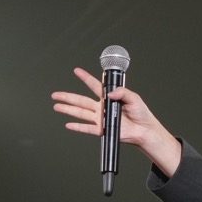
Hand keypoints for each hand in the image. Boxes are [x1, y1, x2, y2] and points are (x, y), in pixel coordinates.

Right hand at [50, 67, 180, 176]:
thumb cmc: (142, 114)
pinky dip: (78, 127)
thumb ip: (122, 92)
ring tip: (56, 107)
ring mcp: (101, 119)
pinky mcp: (103, 129)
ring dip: (68, 110)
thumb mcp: (134, 98)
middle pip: (81, 100)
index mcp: (109, 98)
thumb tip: (110, 93)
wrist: (145, 130)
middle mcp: (102, 108)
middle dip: (67, 97)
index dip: (85, 78)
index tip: (77, 71)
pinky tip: (68, 125)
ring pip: (80, 113)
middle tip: (55, 94)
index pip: (94, 85)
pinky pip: (88, 128)